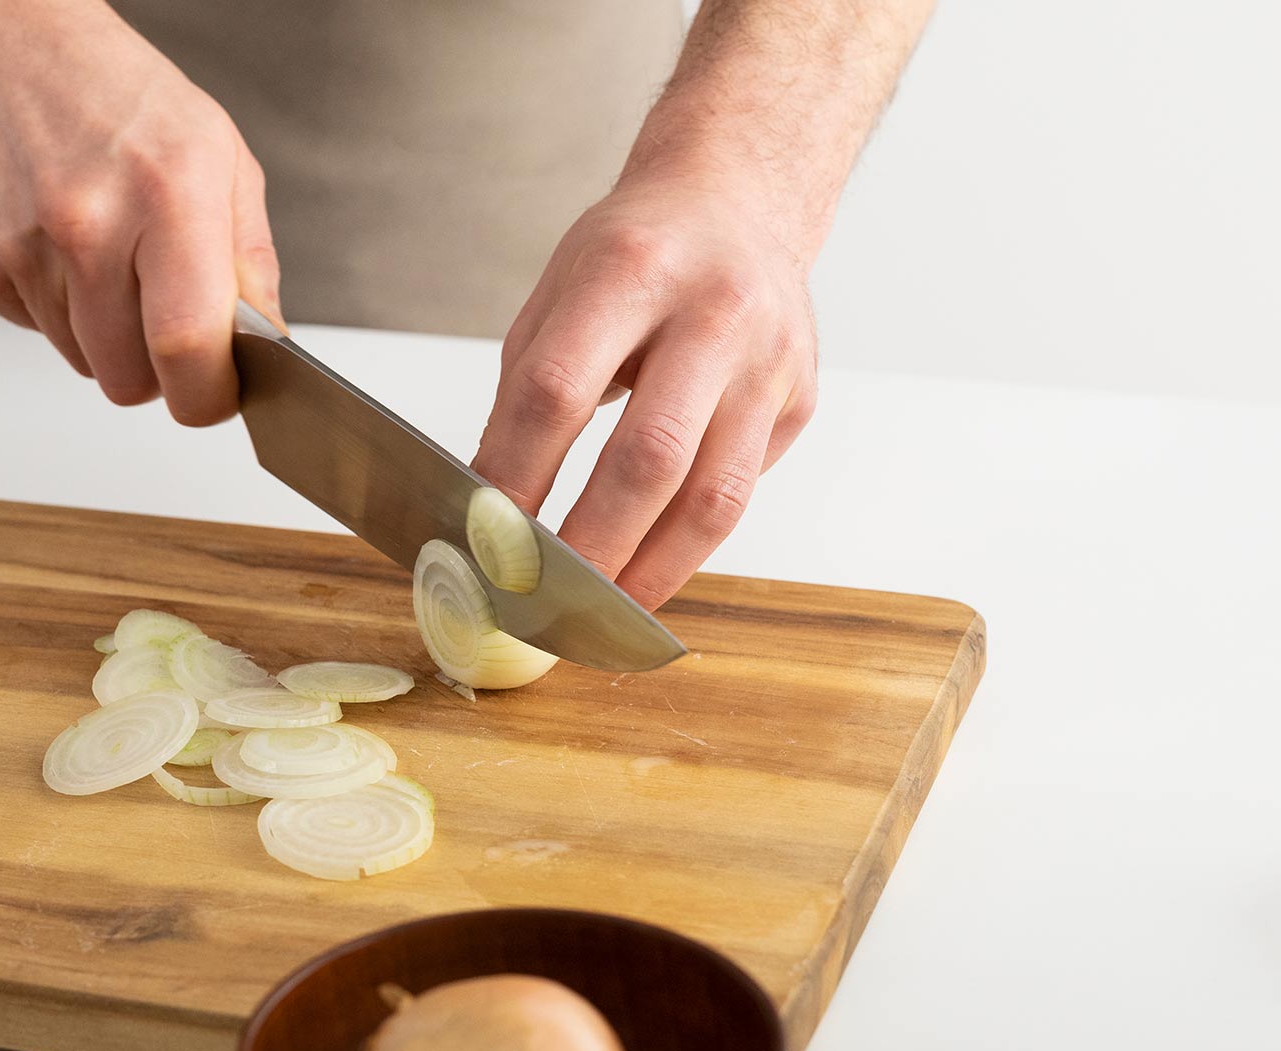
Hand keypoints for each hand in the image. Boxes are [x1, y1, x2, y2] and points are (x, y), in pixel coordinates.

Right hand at [0, 0, 280, 424]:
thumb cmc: (125, 102)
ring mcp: (24, 246)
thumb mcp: (223, 159)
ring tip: (108, 259)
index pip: (186, 344)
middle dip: (157, 370)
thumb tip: (263, 347)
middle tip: (163, 317)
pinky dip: (58, 311)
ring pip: (83, 363)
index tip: (215, 396)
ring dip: (105, 336)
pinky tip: (61, 248)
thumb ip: (250, 264)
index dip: (206, 395)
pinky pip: (36, 335)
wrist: (9, 54)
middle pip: (129, 378)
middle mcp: (89, 221)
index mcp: (169, 194)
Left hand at [471, 170, 818, 608]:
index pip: (558, 389)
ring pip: (715, 497)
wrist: (738, 202)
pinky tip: (646, 572)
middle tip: (541, 604)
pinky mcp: (799, 400)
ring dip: (651, 572)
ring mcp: (770, 360)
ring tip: (600, 618)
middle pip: (648, 456)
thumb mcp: (557, 296)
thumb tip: (490, 510)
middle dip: (589, 546)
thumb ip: (524, 396)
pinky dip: (687, 546)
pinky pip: (741, 492)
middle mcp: (713, 311)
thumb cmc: (631, 256)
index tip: (481, 538)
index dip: (516, 473)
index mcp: (630, 268)